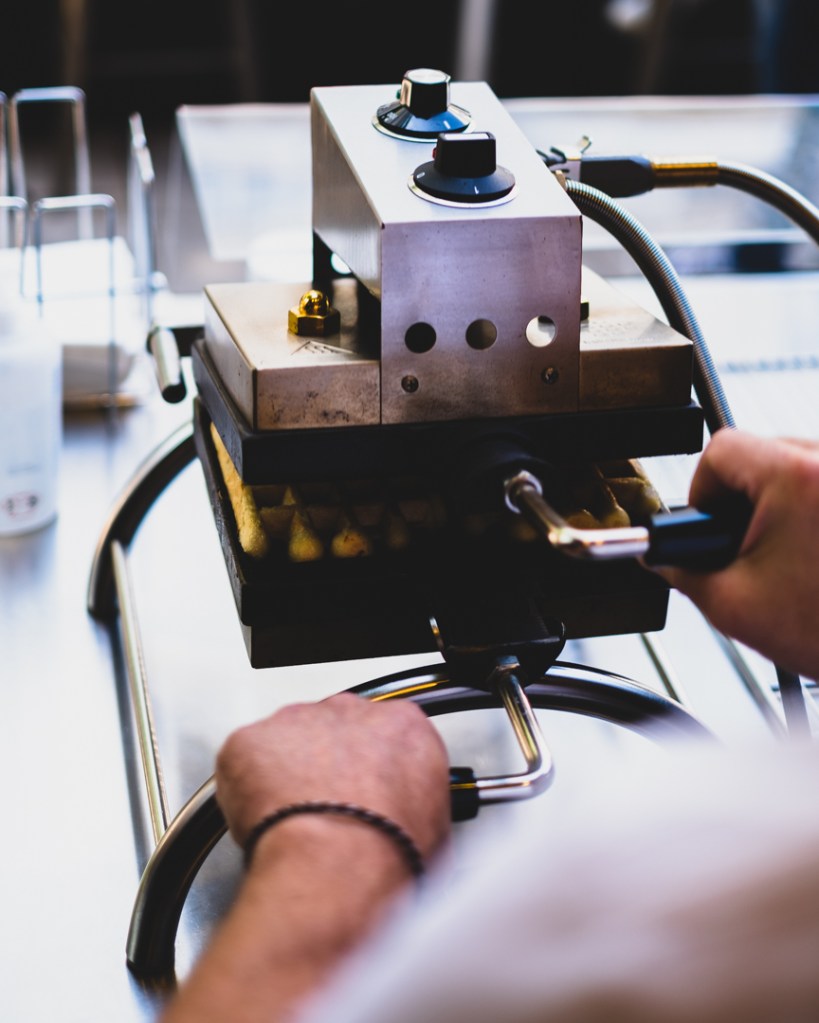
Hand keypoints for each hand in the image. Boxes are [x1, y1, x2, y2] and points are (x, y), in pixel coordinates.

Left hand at [215, 692, 451, 861]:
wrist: (337, 866)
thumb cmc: (385, 854)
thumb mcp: (431, 828)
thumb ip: (411, 800)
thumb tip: (402, 821)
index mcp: (402, 726)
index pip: (383, 733)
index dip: (368, 767)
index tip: (361, 793)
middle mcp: (348, 711)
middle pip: (331, 730)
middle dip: (324, 765)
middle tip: (322, 812)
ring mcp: (295, 721)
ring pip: (284, 742)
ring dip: (282, 776)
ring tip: (289, 825)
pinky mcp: (249, 739)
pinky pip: (242, 760)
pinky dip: (244, 788)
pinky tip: (259, 822)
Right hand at [656, 429, 818, 679]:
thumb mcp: (737, 605)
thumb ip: (685, 573)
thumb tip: (665, 558)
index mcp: (798, 478)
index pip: (723, 449)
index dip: (702, 489)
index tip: (709, 524)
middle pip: (763, 453)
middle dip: (744, 500)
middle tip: (748, 547)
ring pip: (798, 467)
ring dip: (781, 505)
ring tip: (790, 557)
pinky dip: (811, 512)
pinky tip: (813, 554)